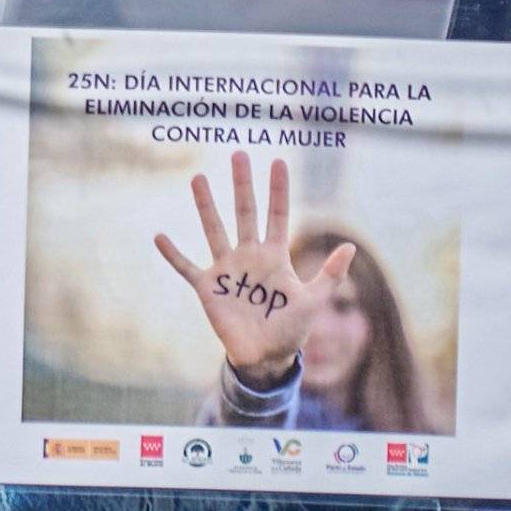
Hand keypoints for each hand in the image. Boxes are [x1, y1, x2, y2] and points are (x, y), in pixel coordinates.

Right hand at [153, 151, 356, 390]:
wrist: (265, 357)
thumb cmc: (291, 328)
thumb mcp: (314, 300)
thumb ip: (331, 274)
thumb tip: (351, 246)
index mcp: (275, 255)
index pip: (277, 214)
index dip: (278, 189)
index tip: (277, 161)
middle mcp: (250, 254)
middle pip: (245, 212)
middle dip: (243, 184)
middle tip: (239, 154)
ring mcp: (227, 269)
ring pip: (214, 230)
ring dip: (206, 206)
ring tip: (198, 178)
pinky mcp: (208, 287)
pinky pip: (187, 267)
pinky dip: (173, 254)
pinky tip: (159, 236)